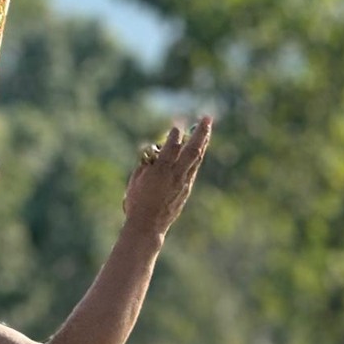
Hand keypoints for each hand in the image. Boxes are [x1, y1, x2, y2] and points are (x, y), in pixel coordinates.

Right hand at [123, 117, 212, 239]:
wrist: (148, 225)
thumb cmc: (137, 202)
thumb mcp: (136, 180)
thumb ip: (145, 164)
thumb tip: (153, 150)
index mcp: (160, 171)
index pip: (171, 148)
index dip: (174, 136)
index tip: (176, 128)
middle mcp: (175, 175)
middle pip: (192, 150)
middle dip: (200, 133)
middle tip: (207, 118)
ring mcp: (183, 182)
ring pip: (196, 158)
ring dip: (203, 141)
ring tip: (207, 127)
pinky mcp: (186, 188)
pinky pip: (194, 167)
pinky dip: (197, 155)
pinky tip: (199, 147)